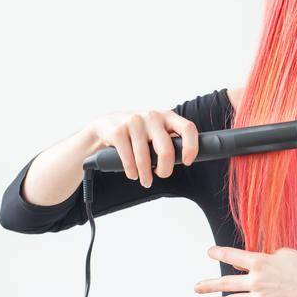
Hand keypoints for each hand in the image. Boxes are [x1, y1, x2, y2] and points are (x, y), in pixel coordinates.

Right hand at [85, 108, 200, 187]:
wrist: (104, 125)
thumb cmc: (137, 132)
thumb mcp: (156, 129)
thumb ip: (170, 139)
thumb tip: (184, 158)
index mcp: (167, 116)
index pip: (188, 128)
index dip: (192, 147)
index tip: (187, 162)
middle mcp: (152, 116)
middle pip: (166, 150)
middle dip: (165, 169)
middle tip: (162, 175)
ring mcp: (134, 122)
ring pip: (145, 158)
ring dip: (146, 175)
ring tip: (146, 181)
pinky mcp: (118, 131)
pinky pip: (128, 159)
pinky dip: (132, 172)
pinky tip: (133, 174)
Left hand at [195, 245, 296, 296]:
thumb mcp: (290, 254)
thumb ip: (271, 256)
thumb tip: (261, 260)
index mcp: (261, 262)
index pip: (233, 256)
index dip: (219, 253)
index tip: (210, 252)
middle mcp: (256, 280)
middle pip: (225, 282)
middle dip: (209, 285)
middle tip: (197, 287)